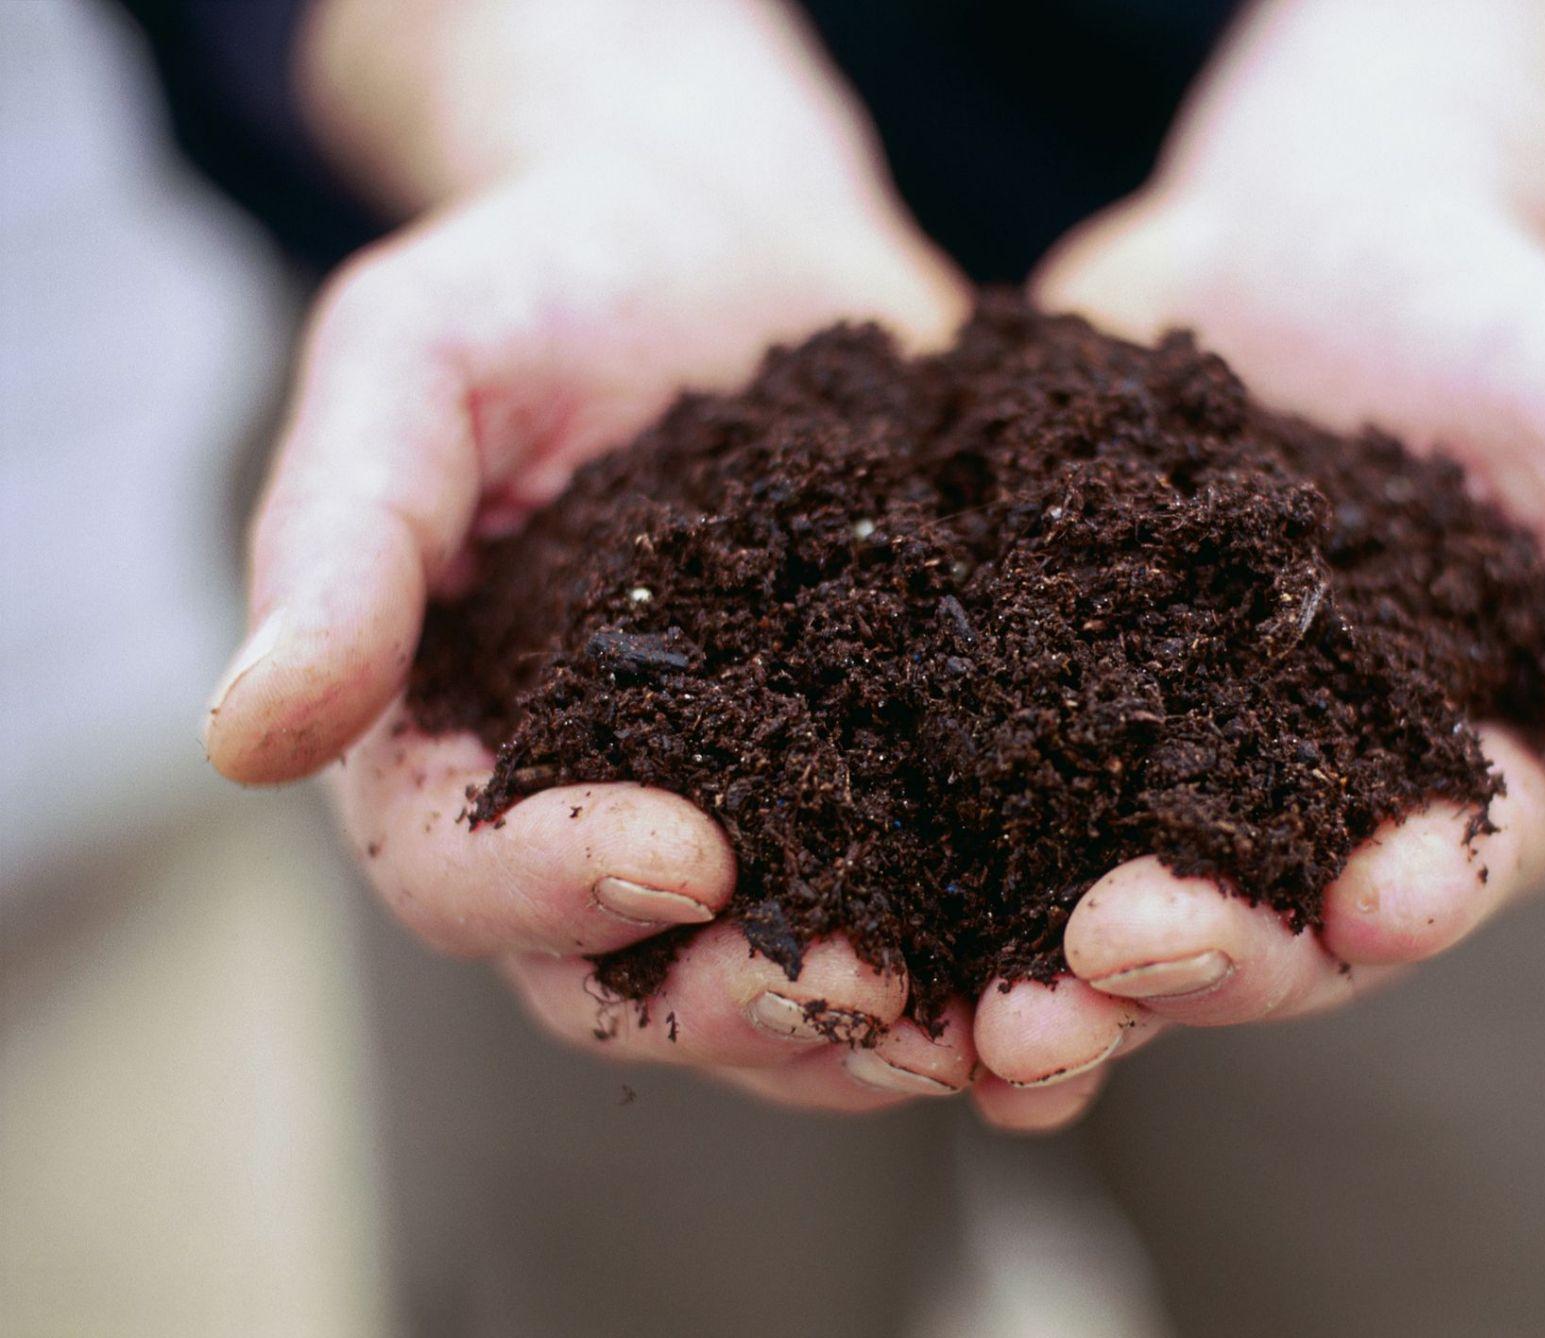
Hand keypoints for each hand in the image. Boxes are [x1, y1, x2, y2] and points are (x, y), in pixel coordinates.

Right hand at [203, 0, 980, 1112]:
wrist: (722, 231)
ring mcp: (752, 819)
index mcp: (455, 749)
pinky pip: (930, 910)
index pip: (465, 873)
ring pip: (790, 990)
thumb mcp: (417, 367)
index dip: (558, 888)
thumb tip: (241, 740)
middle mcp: (595, 821)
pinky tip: (1085, 982)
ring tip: (993, 1030)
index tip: (681, 851)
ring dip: (884, 1033)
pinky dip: (994, 961)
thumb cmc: (545, 280)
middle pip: (637, 981)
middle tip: (857, 986)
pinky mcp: (885, 788)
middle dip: (744, 1000)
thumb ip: (341, 542)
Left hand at [960, 0, 1544, 1130]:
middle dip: (1182, 960)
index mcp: (1461, 785)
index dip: (1403, 901)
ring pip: (1088, 892)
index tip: (1360, 911)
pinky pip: (967, 786)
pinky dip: (912, 837)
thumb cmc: (1489, 326)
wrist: (1312, 232)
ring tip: (956, 1007)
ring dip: (1024, 964)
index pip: (1440, 872)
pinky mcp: (1031, 703)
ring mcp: (1153, 769)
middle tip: (1092, 977)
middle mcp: (1301, 815)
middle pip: (1249, 920)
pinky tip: (841, 876)